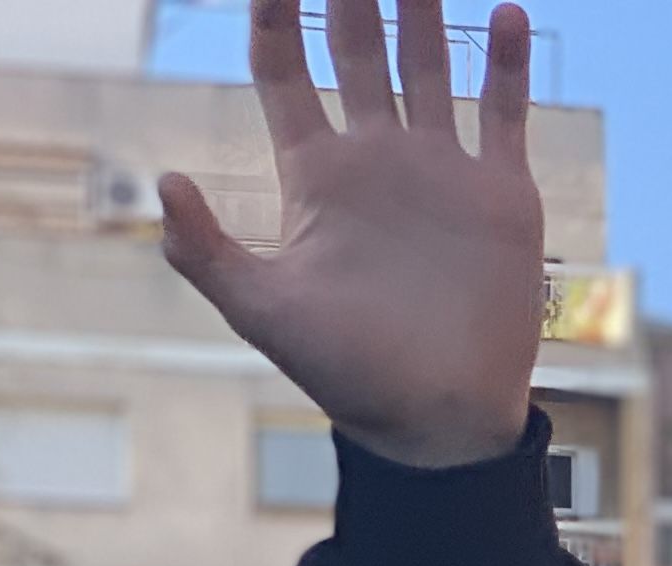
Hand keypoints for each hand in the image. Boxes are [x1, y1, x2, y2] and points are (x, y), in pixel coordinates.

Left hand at [158, 0, 544, 470]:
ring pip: (429, 67)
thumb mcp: (261, 311)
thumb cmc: (346, 373)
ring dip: (424, 11)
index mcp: (317, 175)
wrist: (438, 418)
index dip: (273, 19)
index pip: (284, 73)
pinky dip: (505, 63)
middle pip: (357, 52)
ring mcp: (441, 172)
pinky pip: (504, 114)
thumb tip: (165, 180)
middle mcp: (378, 160)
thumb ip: (205, 250)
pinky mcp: (500, 195)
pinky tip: (506, 12)